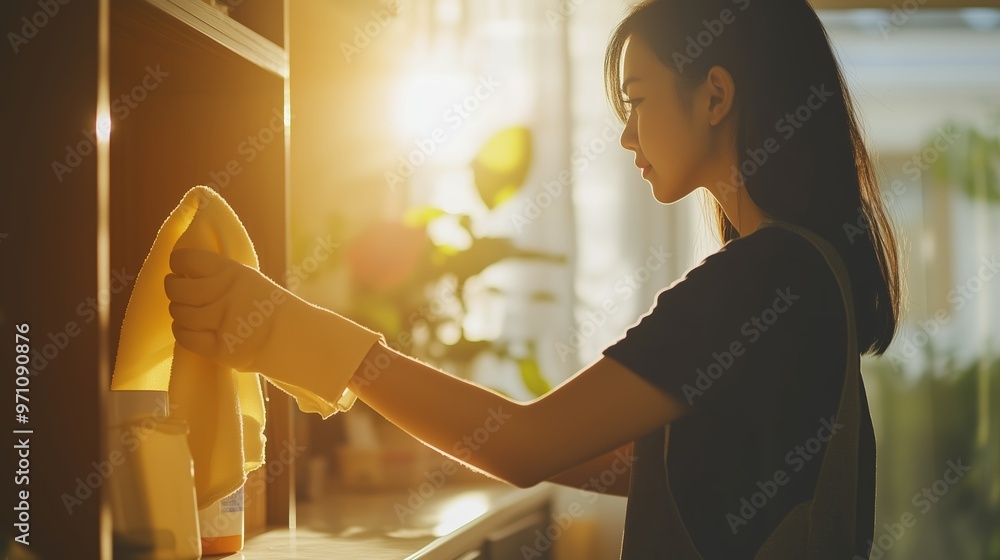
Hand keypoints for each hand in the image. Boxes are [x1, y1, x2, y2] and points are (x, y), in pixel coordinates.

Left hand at [165, 247, 383, 415]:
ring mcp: (221, 322)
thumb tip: (186, 271)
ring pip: (179, 313)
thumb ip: (221, 275)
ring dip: (179, 312)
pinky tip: (189, 328)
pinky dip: (182, 331)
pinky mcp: (219, 348)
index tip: (180, 269)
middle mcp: (224, 295)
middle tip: (179, 291)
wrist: (294, 338)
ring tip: (187, 312)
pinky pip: (184, 336)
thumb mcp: (250, 281)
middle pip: (177, 288)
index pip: (187, 260)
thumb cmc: (270, 308)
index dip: (178, 263)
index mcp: (232, 273)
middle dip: (174, 289)